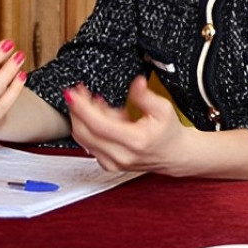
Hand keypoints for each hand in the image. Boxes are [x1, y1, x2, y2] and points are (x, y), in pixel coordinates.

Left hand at [65, 76, 191, 174]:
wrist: (173, 155)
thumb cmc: (168, 133)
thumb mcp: (164, 109)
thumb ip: (146, 96)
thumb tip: (136, 83)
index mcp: (135, 141)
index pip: (99, 125)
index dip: (82, 108)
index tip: (73, 93)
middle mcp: (121, 155)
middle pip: (85, 132)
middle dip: (77, 109)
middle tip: (78, 92)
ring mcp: (112, 162)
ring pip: (84, 138)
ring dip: (83, 117)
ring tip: (97, 101)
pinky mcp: (107, 164)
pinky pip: (89, 143)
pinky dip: (90, 128)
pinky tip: (102, 116)